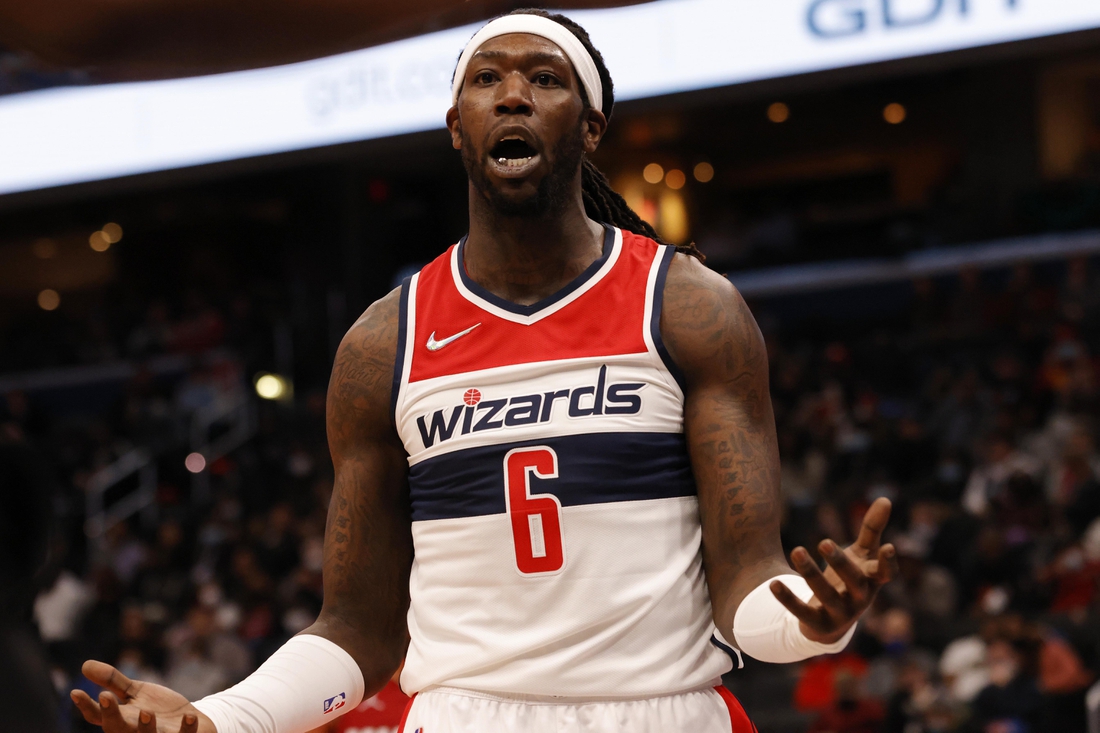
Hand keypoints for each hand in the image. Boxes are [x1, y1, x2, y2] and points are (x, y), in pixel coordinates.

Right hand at [70, 660, 213, 732]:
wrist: (191, 724)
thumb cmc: (158, 710)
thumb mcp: (136, 693)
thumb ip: (113, 681)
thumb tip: (84, 665)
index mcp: (122, 720)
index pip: (98, 717)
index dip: (87, 705)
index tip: (76, 691)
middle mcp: (135, 732)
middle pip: (118, 728)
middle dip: (111, 715)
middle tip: (105, 696)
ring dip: (146, 727)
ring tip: (146, 712)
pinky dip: (186, 729)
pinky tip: (189, 717)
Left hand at [771, 497, 898, 643]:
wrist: (833, 623)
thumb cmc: (850, 579)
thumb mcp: (861, 555)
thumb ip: (871, 529)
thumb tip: (886, 499)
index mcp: (871, 581)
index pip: (885, 574)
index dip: (889, 563)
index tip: (888, 546)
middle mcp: (859, 599)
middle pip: (853, 582)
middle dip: (840, 562)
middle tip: (823, 541)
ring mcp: (839, 613)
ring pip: (826, 595)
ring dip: (810, 573)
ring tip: (797, 550)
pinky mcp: (817, 623)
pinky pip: (801, 611)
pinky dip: (787, 598)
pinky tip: (772, 584)